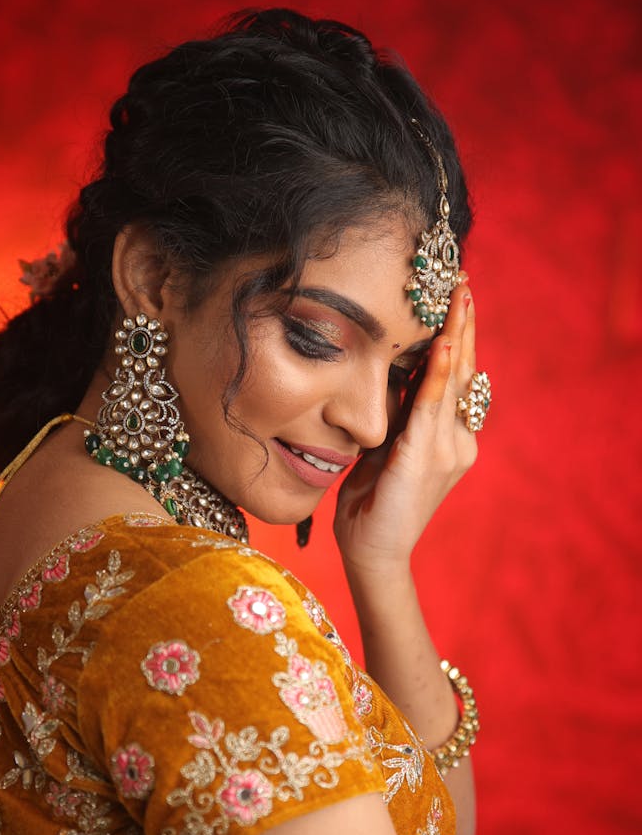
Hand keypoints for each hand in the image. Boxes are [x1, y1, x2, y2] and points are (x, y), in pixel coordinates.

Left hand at [334, 281, 478, 581]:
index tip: (457, 299)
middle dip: (463, 324)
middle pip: (464, 372)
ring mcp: (447, 451)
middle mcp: (458, 442)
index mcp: (450, 440)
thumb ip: (398, 417)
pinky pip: (430, 407)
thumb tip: (390, 376)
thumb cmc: (372, 504)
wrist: (371, 552)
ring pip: (453, 381)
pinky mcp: (425, 459)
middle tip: (463, 282)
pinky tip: (442, 344)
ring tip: (459, 297)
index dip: (459, 337)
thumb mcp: (386, 450)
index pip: (456, 379)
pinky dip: (435, 374)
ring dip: (455, 335)